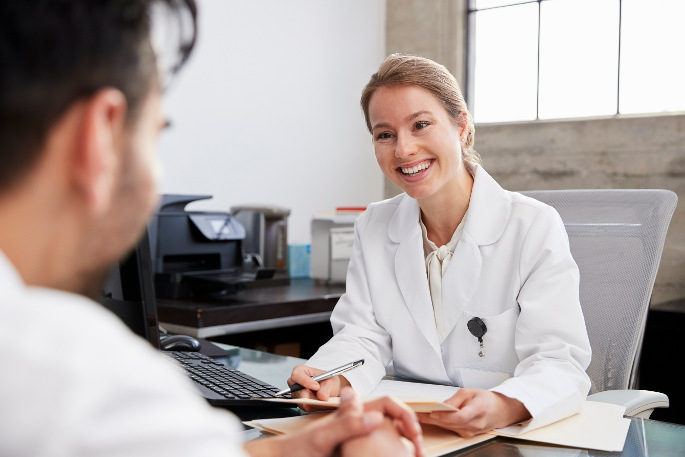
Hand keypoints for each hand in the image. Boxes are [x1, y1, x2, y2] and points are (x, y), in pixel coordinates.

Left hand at [244, 388, 423, 456]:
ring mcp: (358, 440)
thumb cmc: (295, 448)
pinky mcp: (355, 453)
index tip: (413, 432)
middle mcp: (358, 424)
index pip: (387, 404)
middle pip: (394, 421)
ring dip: (404, 447)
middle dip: (411, 433)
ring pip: (390, 438)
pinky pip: (379, 452)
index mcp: (352, 412)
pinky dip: (391, 455)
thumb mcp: (320, 437)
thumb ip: (346, 424)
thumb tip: (374, 417)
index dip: (404, 414)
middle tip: (419, 452)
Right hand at [287, 364, 350, 410]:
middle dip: (307, 395)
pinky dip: (313, 406)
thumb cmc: (327, 380)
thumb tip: (322, 396)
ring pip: (299, 400)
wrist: (330, 389)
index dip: (305, 381)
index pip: (297, 375)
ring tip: (322, 400)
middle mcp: (296, 382)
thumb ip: (326, 388)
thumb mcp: (329, 381)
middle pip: (296, 389)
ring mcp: (296, 393)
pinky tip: (320, 404)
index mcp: (302, 370)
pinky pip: (304, 406)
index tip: (316, 387)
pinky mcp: (300, 403)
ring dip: (312, 402)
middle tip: (319, 399)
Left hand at [416, 388, 529, 436]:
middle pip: (450, 423)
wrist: (500, 411)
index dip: (445, 416)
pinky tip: (428, 419)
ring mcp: (470, 432)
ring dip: (432, 422)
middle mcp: (474, 424)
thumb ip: (455, 400)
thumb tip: (441, 406)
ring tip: (418, 414)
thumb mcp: (470, 392)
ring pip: (448, 427)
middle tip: (416, 412)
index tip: (433, 412)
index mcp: (478, 410)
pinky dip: (439, 423)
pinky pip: (450, 429)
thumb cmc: (486, 400)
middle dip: (432, 418)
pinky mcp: (466, 434)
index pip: (459, 416)